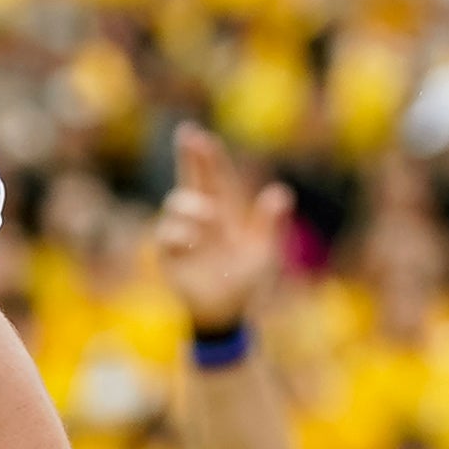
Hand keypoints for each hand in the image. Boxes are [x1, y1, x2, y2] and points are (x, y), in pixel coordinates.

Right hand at [156, 125, 290, 334]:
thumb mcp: (263, 254)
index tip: (200, 136)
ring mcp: (182, 234)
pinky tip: (191, 241)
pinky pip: (166, 233)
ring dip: (193, 205)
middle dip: (188, 156)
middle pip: (190, 179)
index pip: (215, 179)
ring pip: (177, 203)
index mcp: (224, 214)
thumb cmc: (245, 282)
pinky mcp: (169, 254)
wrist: (224, 313)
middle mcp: (200, 218)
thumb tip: (281, 192)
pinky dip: (179, 233)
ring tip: (209, 218)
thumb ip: (269, 224)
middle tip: (187, 134)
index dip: (208, 158)